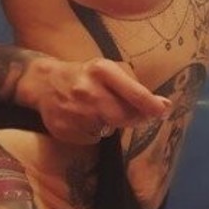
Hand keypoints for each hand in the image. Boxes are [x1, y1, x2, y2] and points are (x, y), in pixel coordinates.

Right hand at [18, 56, 172, 144]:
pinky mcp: (65, 129)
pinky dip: (92, 132)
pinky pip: (92, 138)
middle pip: (123, 116)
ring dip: (109, 124)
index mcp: (101, 71)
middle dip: (133, 118)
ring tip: (96, 110)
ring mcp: (75, 112)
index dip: (150, 104)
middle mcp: (88, 91)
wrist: (45, 83)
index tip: (164, 110)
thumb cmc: (85, 75)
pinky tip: (82, 119)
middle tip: (132, 114)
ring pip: (108, 129)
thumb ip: (133, 86)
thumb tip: (163, 107)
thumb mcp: (106, 69)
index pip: (132, 92)